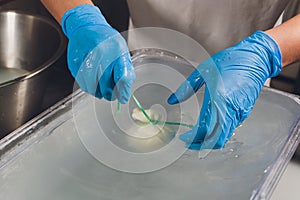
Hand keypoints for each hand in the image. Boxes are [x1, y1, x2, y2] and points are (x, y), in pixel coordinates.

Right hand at [62, 5, 134, 102]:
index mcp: (116, 50)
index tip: (123, 97)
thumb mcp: (122, 51)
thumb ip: (126, 71)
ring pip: (92, 87)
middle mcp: (100, 54)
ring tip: (102, 90)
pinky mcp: (74, 64)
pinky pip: (82, 83)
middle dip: (110, 94)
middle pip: (105, 85)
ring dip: (98, 93)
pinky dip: (89, 87)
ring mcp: (85, 59)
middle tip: (112, 94)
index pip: (122, 77)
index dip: (123, 90)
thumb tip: (125, 94)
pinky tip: (93, 82)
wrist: (86, 27)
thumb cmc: (106, 40)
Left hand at [168, 31, 281, 148]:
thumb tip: (171, 100)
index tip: (183, 138)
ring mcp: (239, 112)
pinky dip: (218, 134)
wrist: (255, 59)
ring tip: (196, 136)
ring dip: (209, 141)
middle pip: (215, 139)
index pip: (204, 128)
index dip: (193, 138)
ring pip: (223, 137)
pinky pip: (230, 129)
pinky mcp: (244, 113)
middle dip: (200, 145)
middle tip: (188, 142)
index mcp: (218, 98)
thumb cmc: (229, 62)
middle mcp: (230, 109)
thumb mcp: (202, 71)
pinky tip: (209, 128)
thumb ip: (186, 88)